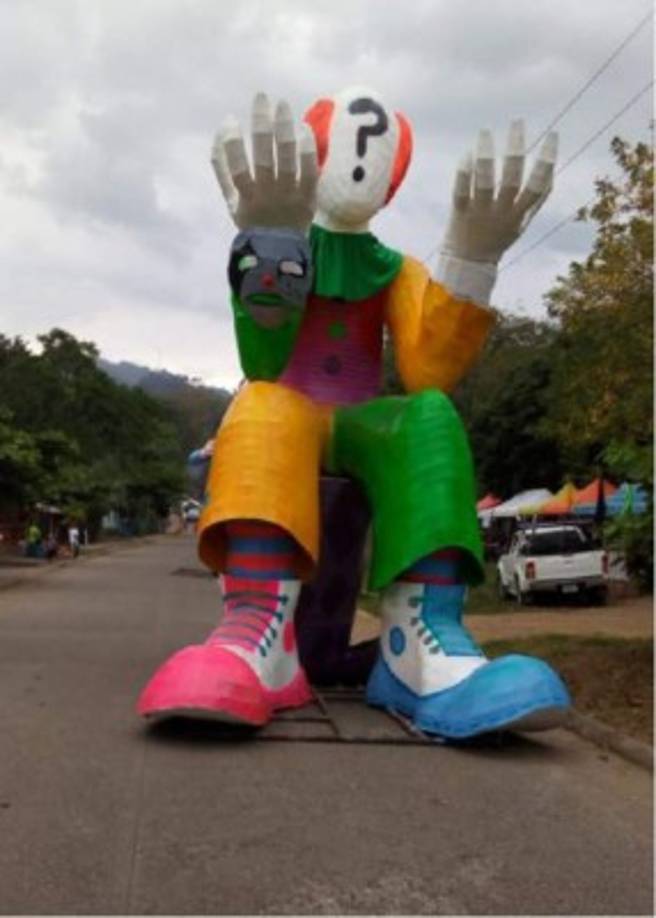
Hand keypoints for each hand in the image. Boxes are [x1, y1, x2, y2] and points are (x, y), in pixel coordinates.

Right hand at [211, 93, 317, 231]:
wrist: (279, 251)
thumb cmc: (252, 221)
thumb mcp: (231, 201)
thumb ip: (222, 171)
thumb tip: (218, 136)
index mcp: (246, 198)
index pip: (236, 167)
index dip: (232, 142)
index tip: (230, 120)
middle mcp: (268, 196)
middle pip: (264, 156)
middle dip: (261, 124)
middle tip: (261, 97)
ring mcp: (289, 197)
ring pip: (287, 159)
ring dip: (284, 129)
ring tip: (281, 105)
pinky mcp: (308, 198)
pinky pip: (310, 170)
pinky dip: (307, 148)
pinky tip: (303, 127)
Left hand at [436, 122, 556, 302]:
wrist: (469, 265)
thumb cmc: (497, 239)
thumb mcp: (521, 223)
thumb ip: (535, 201)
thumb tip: (551, 172)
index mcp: (519, 213)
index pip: (539, 185)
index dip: (548, 160)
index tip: (553, 135)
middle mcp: (501, 213)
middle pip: (512, 179)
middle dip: (516, 149)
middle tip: (517, 122)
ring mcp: (480, 213)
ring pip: (485, 183)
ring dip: (486, 157)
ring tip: (486, 132)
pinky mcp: (460, 214)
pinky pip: (461, 191)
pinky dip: (464, 172)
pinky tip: (467, 153)